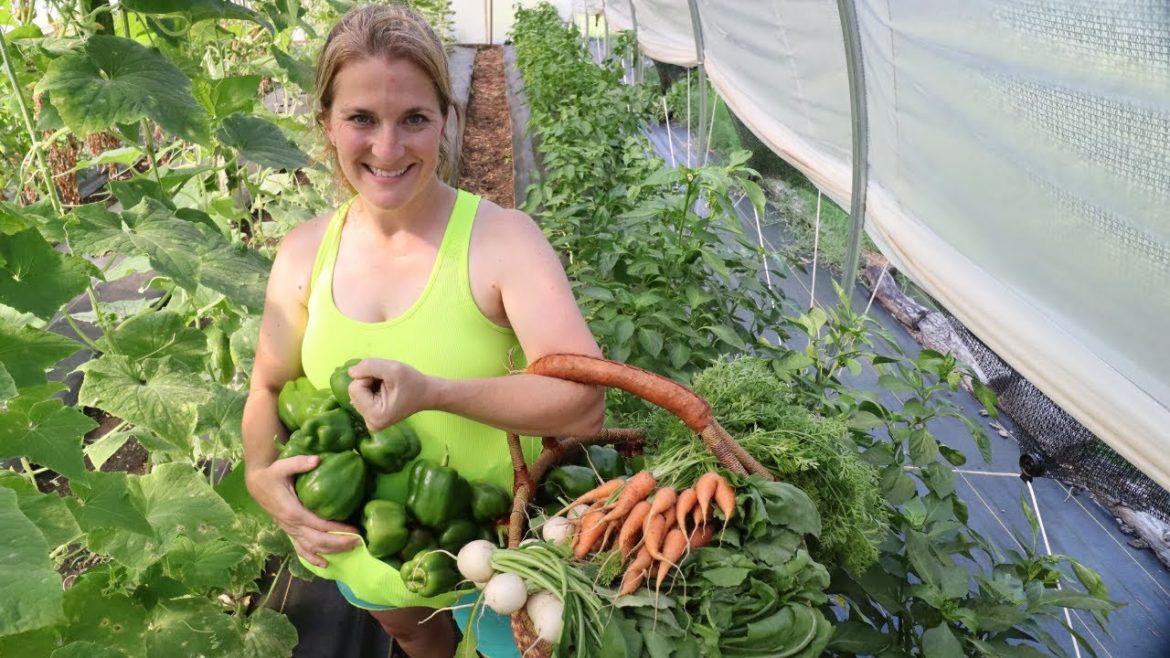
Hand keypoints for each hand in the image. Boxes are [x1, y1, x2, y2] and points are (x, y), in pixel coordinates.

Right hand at [245, 454, 359, 566]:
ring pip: (311, 548)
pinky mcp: (289, 532)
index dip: (338, 529)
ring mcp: (290, 531)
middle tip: (359, 542)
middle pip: (318, 541)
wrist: (256, 485)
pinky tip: (324, 564)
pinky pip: (300, 549)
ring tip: (350, 550)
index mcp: (293, 511)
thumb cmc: (272, 475)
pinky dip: (312, 558)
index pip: (319, 524)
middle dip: (339, 543)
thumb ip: (299, 463)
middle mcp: (292, 525)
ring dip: (331, 551)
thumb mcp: (283, 466)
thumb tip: (317, 459)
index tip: (355, 530)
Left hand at [347, 358, 430, 430]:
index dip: (368, 377)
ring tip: (387, 388)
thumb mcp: (393, 369)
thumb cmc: (413, 382)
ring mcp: (370, 422)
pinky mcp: (371, 418)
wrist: (426, 393)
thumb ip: (368, 366)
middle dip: (368, 381)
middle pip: (354, 392)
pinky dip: (370, 390)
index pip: (354, 388)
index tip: (386, 379)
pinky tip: (384, 392)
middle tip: (387, 383)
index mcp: (375, 416)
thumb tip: (350, 372)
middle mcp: (370, 423)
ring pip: (356, 393)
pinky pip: (361, 397)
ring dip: (370, 384)